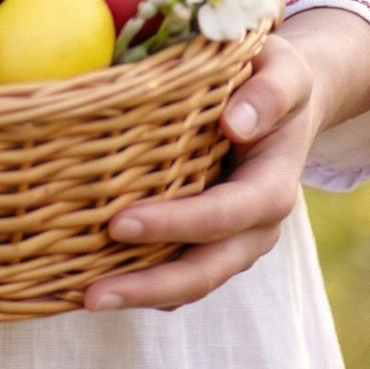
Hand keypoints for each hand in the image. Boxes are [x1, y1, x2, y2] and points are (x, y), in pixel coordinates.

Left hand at [83, 7, 369, 314]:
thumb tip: (236, 122)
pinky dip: (143, 284)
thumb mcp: (281, 70)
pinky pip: (179, 275)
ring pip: (190, 284)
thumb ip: (268, 93)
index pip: (222, 216)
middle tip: (91, 293)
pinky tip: (95, 282)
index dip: (174, 225)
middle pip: (205, 272)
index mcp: (272, 187)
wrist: (284, 101)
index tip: (117, 224)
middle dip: (148, 286)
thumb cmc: (274, 76)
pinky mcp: (212, 244)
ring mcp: (235, 243)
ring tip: (84, 298)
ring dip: (140, 294)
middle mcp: (256, 228)